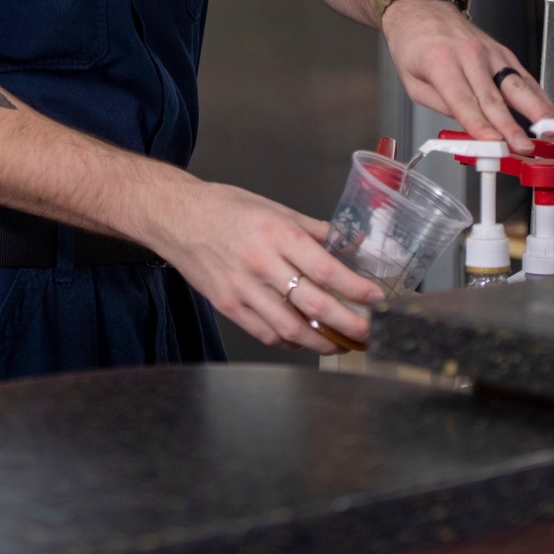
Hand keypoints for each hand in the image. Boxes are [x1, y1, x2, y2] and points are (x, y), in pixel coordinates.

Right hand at [155, 180, 381, 354]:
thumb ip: (313, 230)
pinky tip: (303, 340)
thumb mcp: (274, 208)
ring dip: (322, 342)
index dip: (355, 289)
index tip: (376, 299)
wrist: (177, 218)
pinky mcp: (228, 306)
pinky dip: (289, 342)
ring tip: (342, 345)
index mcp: (278, 234)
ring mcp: (244, 289)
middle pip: (314, 305)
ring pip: (291, 328)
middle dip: (348, 324)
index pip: (327, 268)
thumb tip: (349, 243)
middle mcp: (262, 264)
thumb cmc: (226, 208)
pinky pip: (265, 333)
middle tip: (369, 333)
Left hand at [381, 0, 553, 152]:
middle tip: (524, 147)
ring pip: (517, 86)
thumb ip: (441, 106)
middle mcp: (469, 55)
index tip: (494, 143)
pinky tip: (550, 112)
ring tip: (551, 130)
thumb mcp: (412, 82)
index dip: (480, 125)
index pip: (464, 101)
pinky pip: (524, 77)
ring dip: (536, 111)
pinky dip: (540, 96)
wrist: (422, 10)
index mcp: (440, 62)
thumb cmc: (414, 44)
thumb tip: (468, 127)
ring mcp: (489, 53)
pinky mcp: (502, 53)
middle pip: (494, 97)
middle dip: (511, 126)